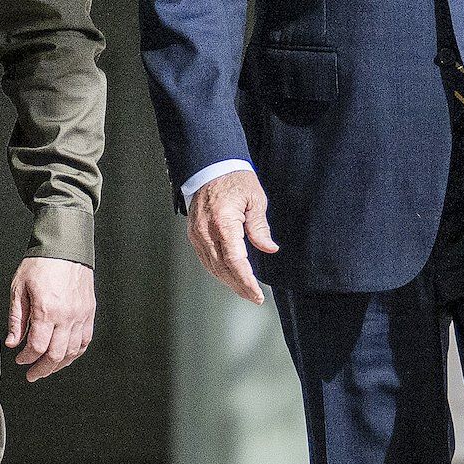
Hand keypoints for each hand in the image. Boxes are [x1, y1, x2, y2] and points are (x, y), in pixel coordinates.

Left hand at [9, 257, 96, 380]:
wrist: (65, 248)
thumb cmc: (40, 265)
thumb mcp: (19, 289)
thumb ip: (17, 319)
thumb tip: (13, 343)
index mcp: (47, 311)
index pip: (37, 347)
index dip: (26, 358)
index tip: (20, 360)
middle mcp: (67, 316)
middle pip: (56, 355)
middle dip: (42, 369)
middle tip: (32, 375)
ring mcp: (81, 315)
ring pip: (72, 351)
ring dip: (59, 364)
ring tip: (48, 369)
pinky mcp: (89, 312)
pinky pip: (85, 340)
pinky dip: (75, 352)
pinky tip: (66, 356)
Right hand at [185, 168, 279, 304]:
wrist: (209, 166)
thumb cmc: (234, 179)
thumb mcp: (255, 200)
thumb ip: (259, 227)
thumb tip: (269, 248)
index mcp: (223, 223)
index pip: (235, 261)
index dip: (246, 281)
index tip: (258, 295)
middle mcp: (205, 232)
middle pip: (222, 269)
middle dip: (239, 286)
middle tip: (255, 298)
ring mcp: (197, 234)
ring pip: (212, 266)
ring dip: (228, 281)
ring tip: (245, 291)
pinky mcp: (194, 234)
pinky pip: (206, 258)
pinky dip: (218, 270)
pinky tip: (230, 276)